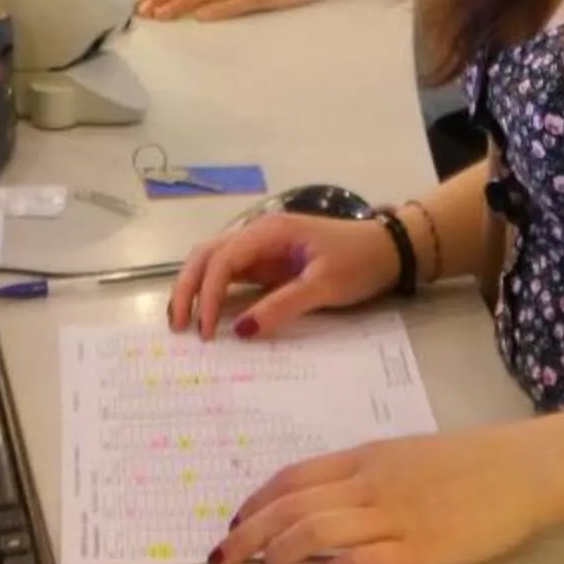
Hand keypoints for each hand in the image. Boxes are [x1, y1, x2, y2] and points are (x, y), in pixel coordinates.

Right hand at [168, 210, 400, 342]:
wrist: (386, 250)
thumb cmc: (358, 262)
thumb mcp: (325, 285)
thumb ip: (283, 305)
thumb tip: (241, 330)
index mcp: (269, 231)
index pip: (223, 260)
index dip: (208, 294)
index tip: (206, 331)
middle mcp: (258, 234)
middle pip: (207, 255)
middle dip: (187, 287)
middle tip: (177, 326)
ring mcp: (261, 248)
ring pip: (213, 262)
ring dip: (194, 287)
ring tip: (182, 321)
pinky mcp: (267, 262)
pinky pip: (231, 274)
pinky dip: (213, 292)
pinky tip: (206, 313)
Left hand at [208, 425, 548, 563]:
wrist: (520, 469)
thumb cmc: (463, 462)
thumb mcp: (402, 456)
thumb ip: (359, 478)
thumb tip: (313, 504)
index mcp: (365, 459)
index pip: (293, 479)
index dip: (256, 502)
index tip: (233, 523)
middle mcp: (371, 485)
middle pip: (293, 507)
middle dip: (250, 532)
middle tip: (223, 558)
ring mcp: (396, 517)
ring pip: (319, 531)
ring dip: (282, 552)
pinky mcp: (423, 550)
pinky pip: (368, 561)